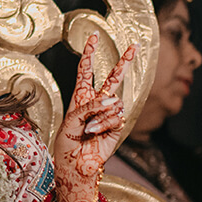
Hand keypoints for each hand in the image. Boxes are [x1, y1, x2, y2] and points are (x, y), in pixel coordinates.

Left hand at [48, 34, 135, 201]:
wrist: (76, 164)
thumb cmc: (67, 143)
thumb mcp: (70, 121)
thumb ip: (89, 107)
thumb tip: (113, 100)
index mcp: (81, 97)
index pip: (86, 70)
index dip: (89, 53)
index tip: (93, 37)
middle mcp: (97, 102)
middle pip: (113, 77)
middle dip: (124, 61)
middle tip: (134, 46)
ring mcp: (109, 113)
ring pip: (113, 102)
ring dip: (99, 116)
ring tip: (88, 130)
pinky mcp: (118, 125)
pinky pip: (116, 116)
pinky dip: (105, 124)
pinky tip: (96, 133)